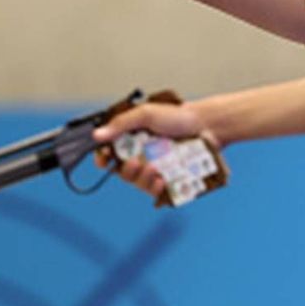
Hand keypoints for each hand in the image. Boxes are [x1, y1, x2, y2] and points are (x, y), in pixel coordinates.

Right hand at [92, 102, 218, 201]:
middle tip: (135, 163)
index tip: (104, 161)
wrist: (206, 126)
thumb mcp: (146, 114)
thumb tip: (97, 135)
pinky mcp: (168, 178)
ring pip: (138, 183)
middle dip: (125, 170)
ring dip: (142, 179)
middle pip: (121, 172)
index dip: (103, 159)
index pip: (109, 154)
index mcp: (130, 139)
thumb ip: (121, 124)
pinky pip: (155, 191)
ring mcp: (154, 168)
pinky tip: (162, 181)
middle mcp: (140, 154)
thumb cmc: (178, 116)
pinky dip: (156, 188)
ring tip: (153, 170)